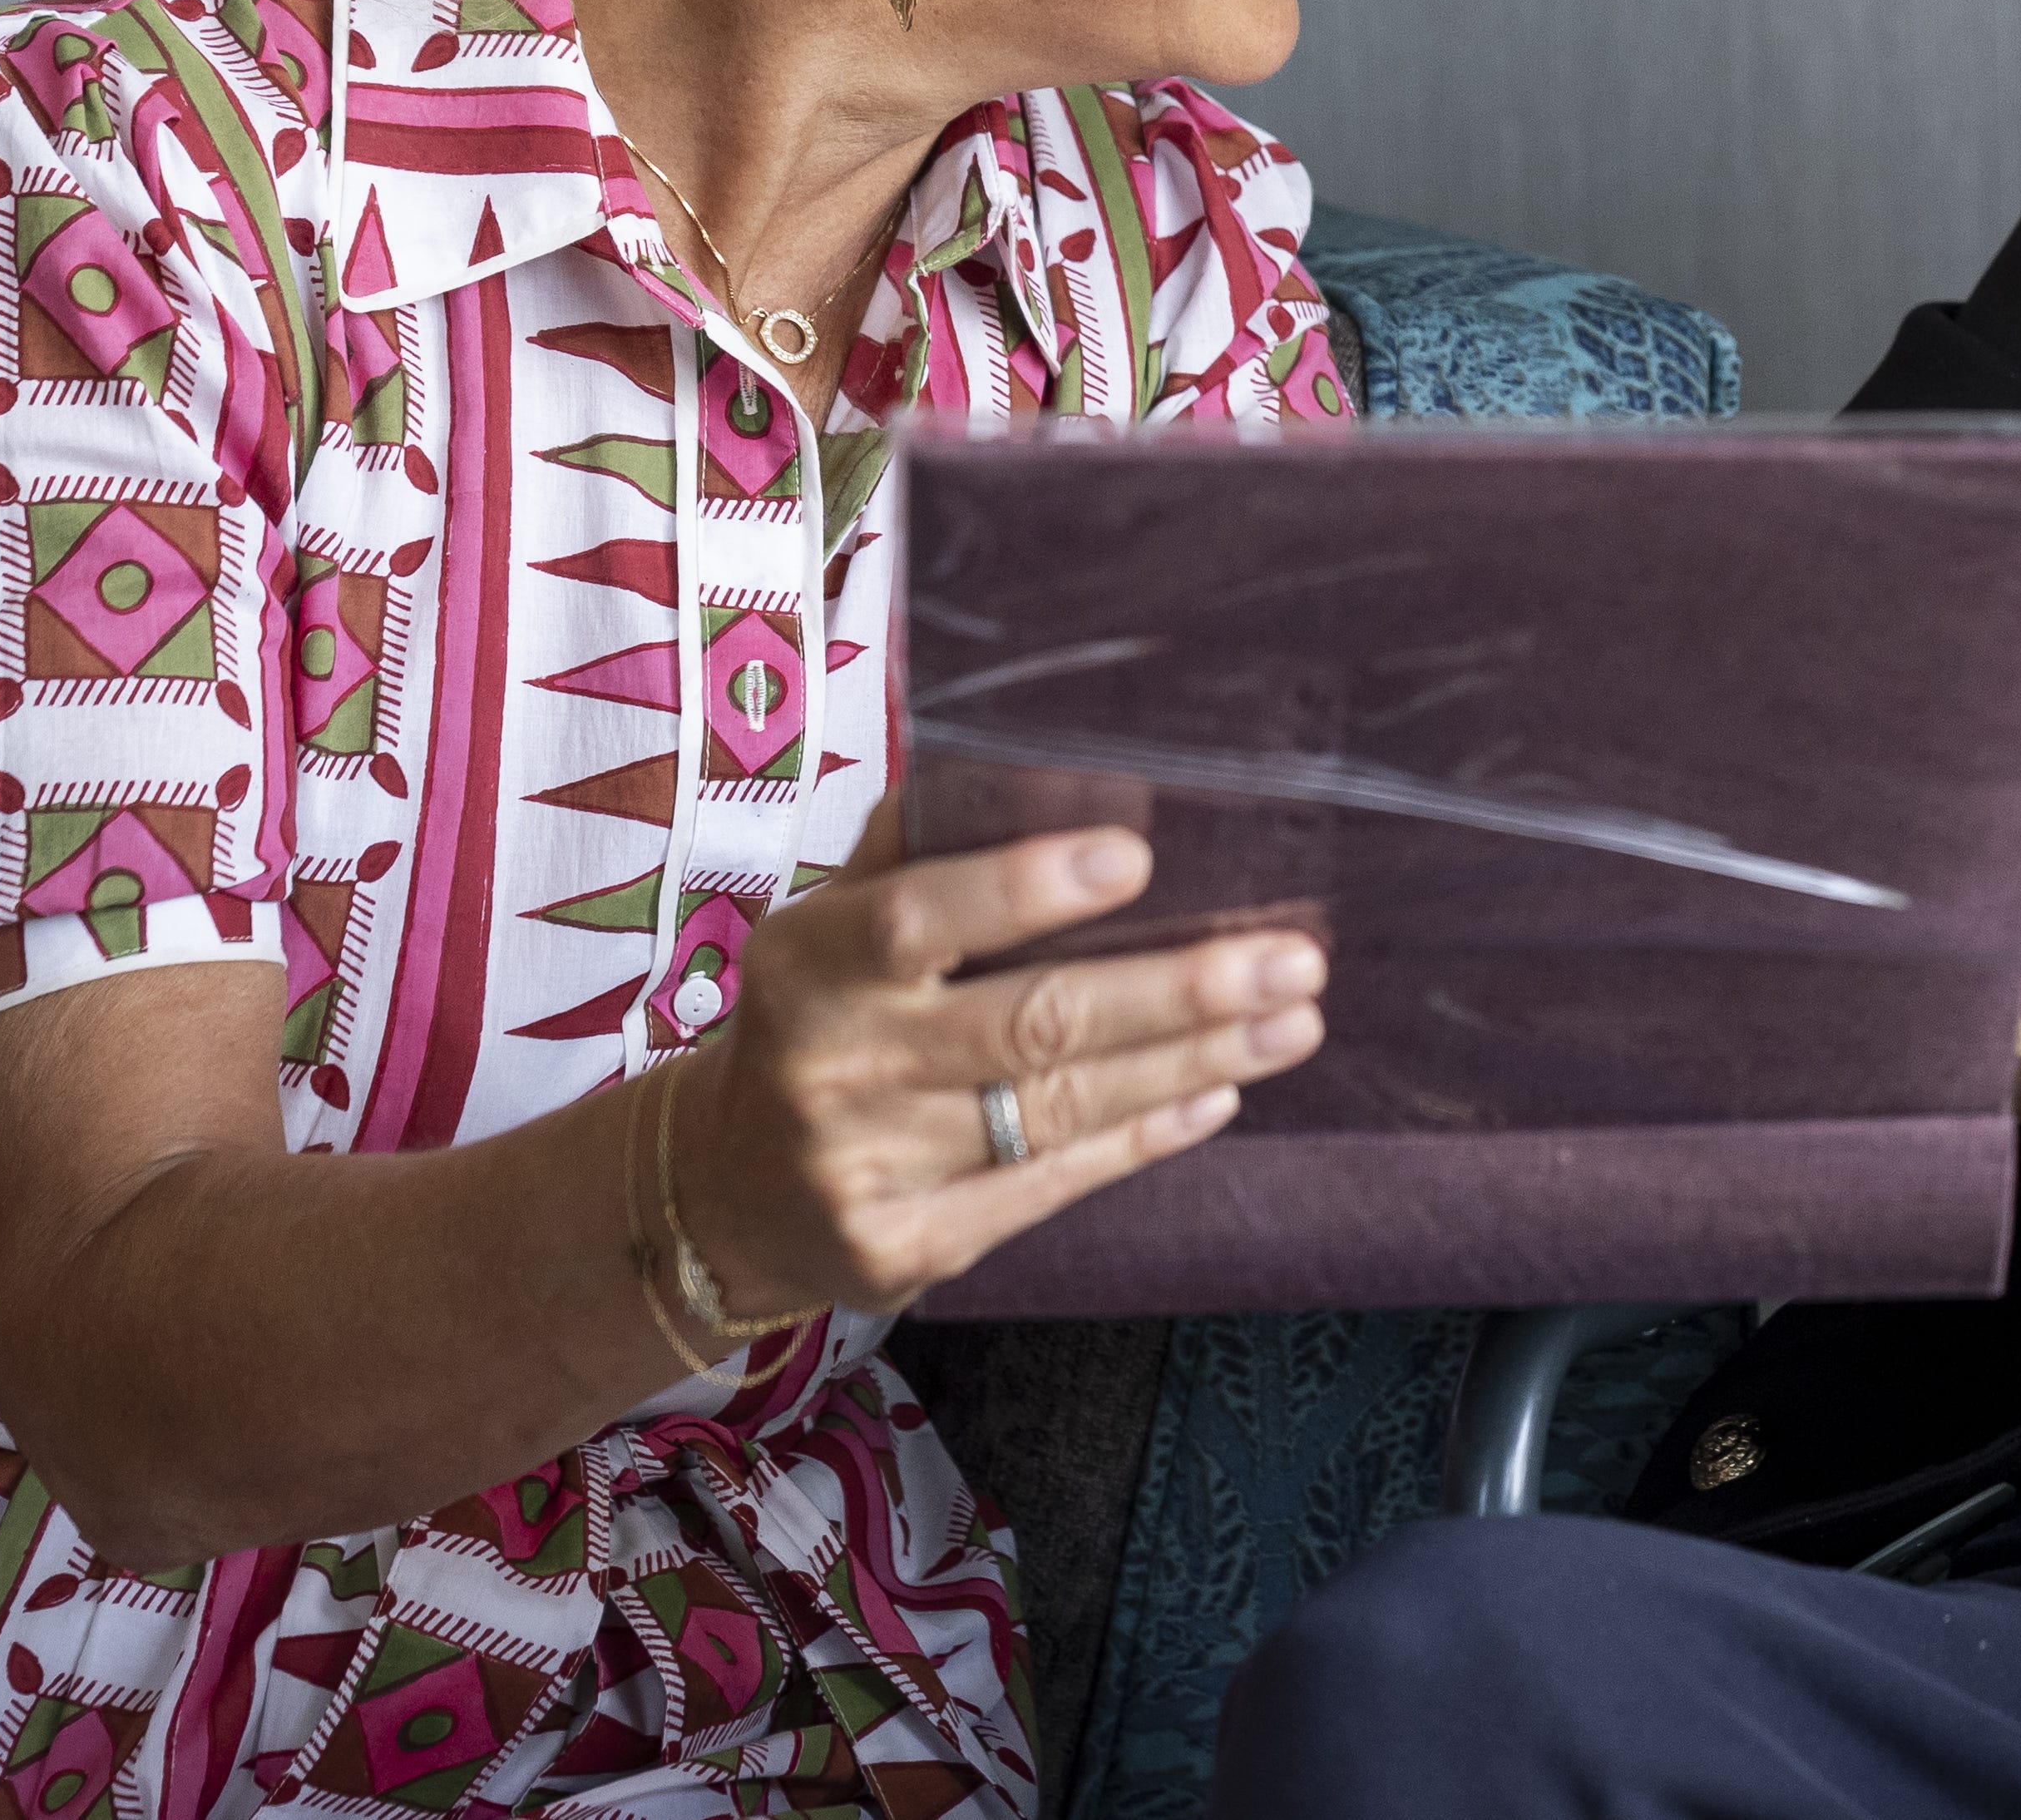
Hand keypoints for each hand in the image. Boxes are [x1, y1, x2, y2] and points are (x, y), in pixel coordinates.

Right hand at [683, 825, 1328, 1313]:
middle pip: (1028, 1026)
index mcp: (808, 964)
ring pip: (1060, 1109)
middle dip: (1176, 991)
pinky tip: (1221, 1092)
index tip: (1138, 855)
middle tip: (1293, 959)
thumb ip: (922, 848)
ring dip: (1194, 1061)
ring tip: (1293, 1020)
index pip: (918, 918)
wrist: (727, 1189)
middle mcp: (831, 1067)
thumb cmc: (822, 1017)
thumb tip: (1055, 772)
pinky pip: (1050, 1185)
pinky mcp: (903, 1248)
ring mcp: (866, 1169)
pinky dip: (1146, 1136)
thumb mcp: (834, 923)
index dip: (1024, 887)